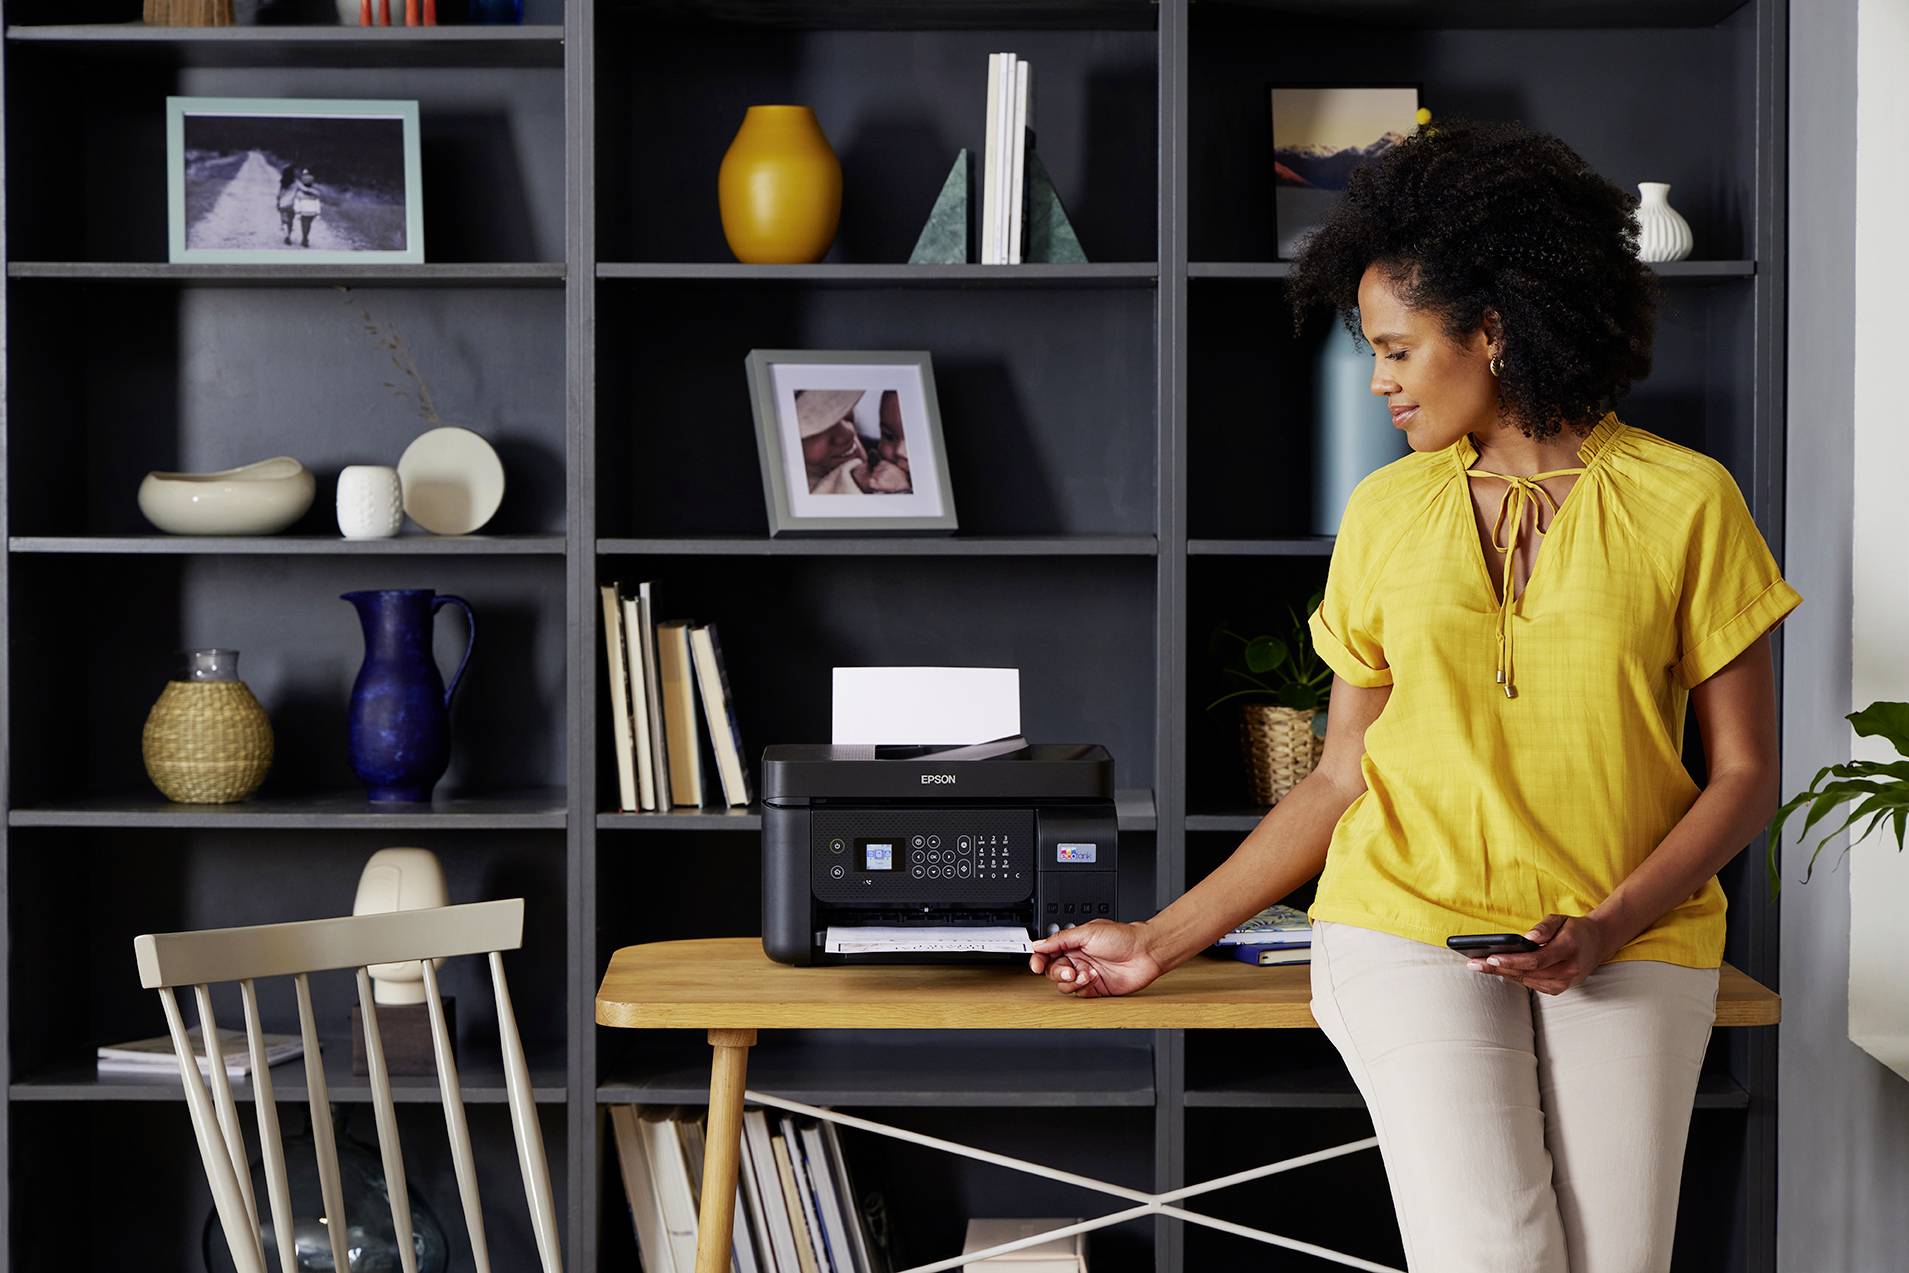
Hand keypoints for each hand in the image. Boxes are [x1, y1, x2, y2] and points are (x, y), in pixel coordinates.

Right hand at [1026, 920, 1164, 997]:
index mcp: (1073, 943)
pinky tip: (1094, 978)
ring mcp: (1086, 975)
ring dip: (1072, 981)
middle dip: (1058, 972)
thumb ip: (1061, 939)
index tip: (1036, 964)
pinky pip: (1079, 994)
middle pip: (1054, 972)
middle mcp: (1078, 959)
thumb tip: (1039, 944)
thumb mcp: (1087, 932)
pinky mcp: (1096, 988)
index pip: (1048, 953)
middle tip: (1070, 970)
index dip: (1039, 959)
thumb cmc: (1122, 937)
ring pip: (1065, 985)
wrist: (1145, 952)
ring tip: (1086, 973)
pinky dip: (1083, 987)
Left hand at [1466, 913, 1618, 994]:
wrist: (1597, 944)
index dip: (1512, 960)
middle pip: (1527, 973)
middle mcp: (1568, 971)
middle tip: (1473, 963)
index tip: (1491, 957)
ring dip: (1501, 973)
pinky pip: (1531, 984)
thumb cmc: (1574, 929)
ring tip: (1478, 966)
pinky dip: (1514, 976)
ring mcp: (1564, 983)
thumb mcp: (1560, 919)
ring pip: (1526, 980)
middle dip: (1497, 968)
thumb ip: (1544, 927)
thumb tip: (1527, 938)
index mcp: (1568, 950)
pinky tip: (1496, 969)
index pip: (1536, 960)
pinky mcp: (1559, 989)